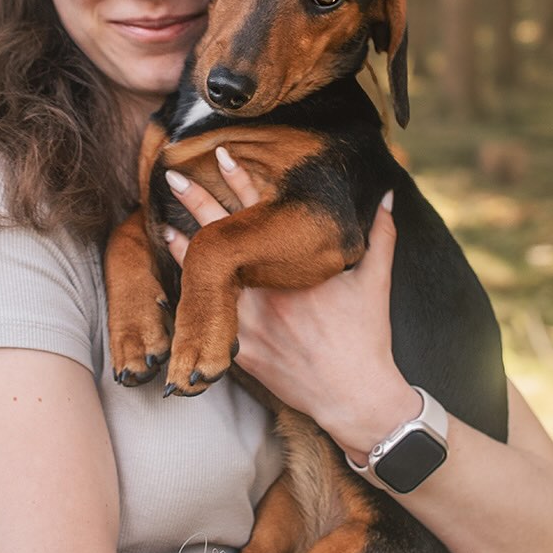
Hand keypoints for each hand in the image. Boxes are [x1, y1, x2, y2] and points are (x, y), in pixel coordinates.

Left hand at [163, 154, 416, 457]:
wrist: (354, 397)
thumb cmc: (367, 337)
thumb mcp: (375, 281)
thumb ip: (382, 234)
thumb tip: (390, 195)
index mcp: (296, 264)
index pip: (261, 211)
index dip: (238, 180)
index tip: (220, 155)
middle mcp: (267, 288)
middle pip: (224, 237)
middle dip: (196, 203)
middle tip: (172, 177)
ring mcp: (249, 320)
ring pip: (208, 278)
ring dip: (184, 251)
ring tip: (162, 226)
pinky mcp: (240, 349)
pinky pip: (207, 321)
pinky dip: (188, 303)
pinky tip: (170, 290)